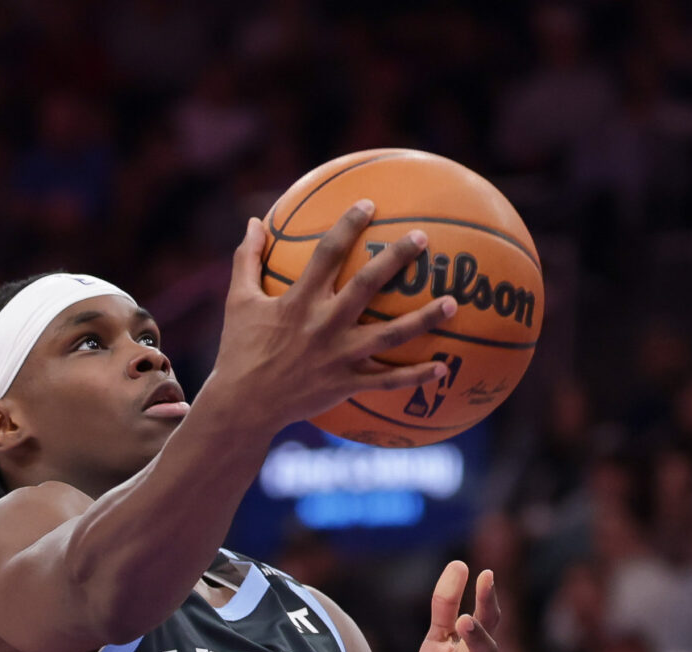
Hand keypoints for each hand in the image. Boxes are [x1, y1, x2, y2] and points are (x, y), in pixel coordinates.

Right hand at [210, 204, 459, 429]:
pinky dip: (415, 377)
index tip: (369, 204)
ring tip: (452, 302)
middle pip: (366, 286)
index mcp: (298, 301)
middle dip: (395, 260)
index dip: (348, 225)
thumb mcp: (238, 301)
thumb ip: (247, 259)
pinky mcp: (346, 385)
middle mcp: (323, 325)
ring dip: (423, 319)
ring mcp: (338, 357)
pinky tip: (443, 369)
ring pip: (389, 335)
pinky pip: (387, 382)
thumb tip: (252, 221)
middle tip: (422, 238)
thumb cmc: (240, 350)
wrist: (243, 406)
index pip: (327, 254)